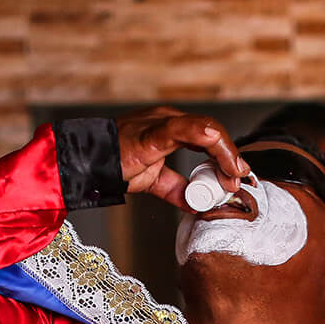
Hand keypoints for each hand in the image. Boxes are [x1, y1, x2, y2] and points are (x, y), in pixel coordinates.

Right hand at [115, 106, 251, 209]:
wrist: (85, 164)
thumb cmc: (114, 165)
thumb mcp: (154, 181)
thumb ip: (176, 189)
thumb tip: (197, 204)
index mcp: (171, 128)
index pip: (210, 138)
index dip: (227, 157)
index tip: (236, 178)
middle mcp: (169, 120)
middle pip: (213, 133)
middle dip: (231, 158)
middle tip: (239, 180)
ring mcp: (161, 123)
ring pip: (205, 129)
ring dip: (225, 153)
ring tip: (233, 174)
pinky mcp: (151, 133)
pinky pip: (182, 129)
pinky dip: (203, 136)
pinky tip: (216, 144)